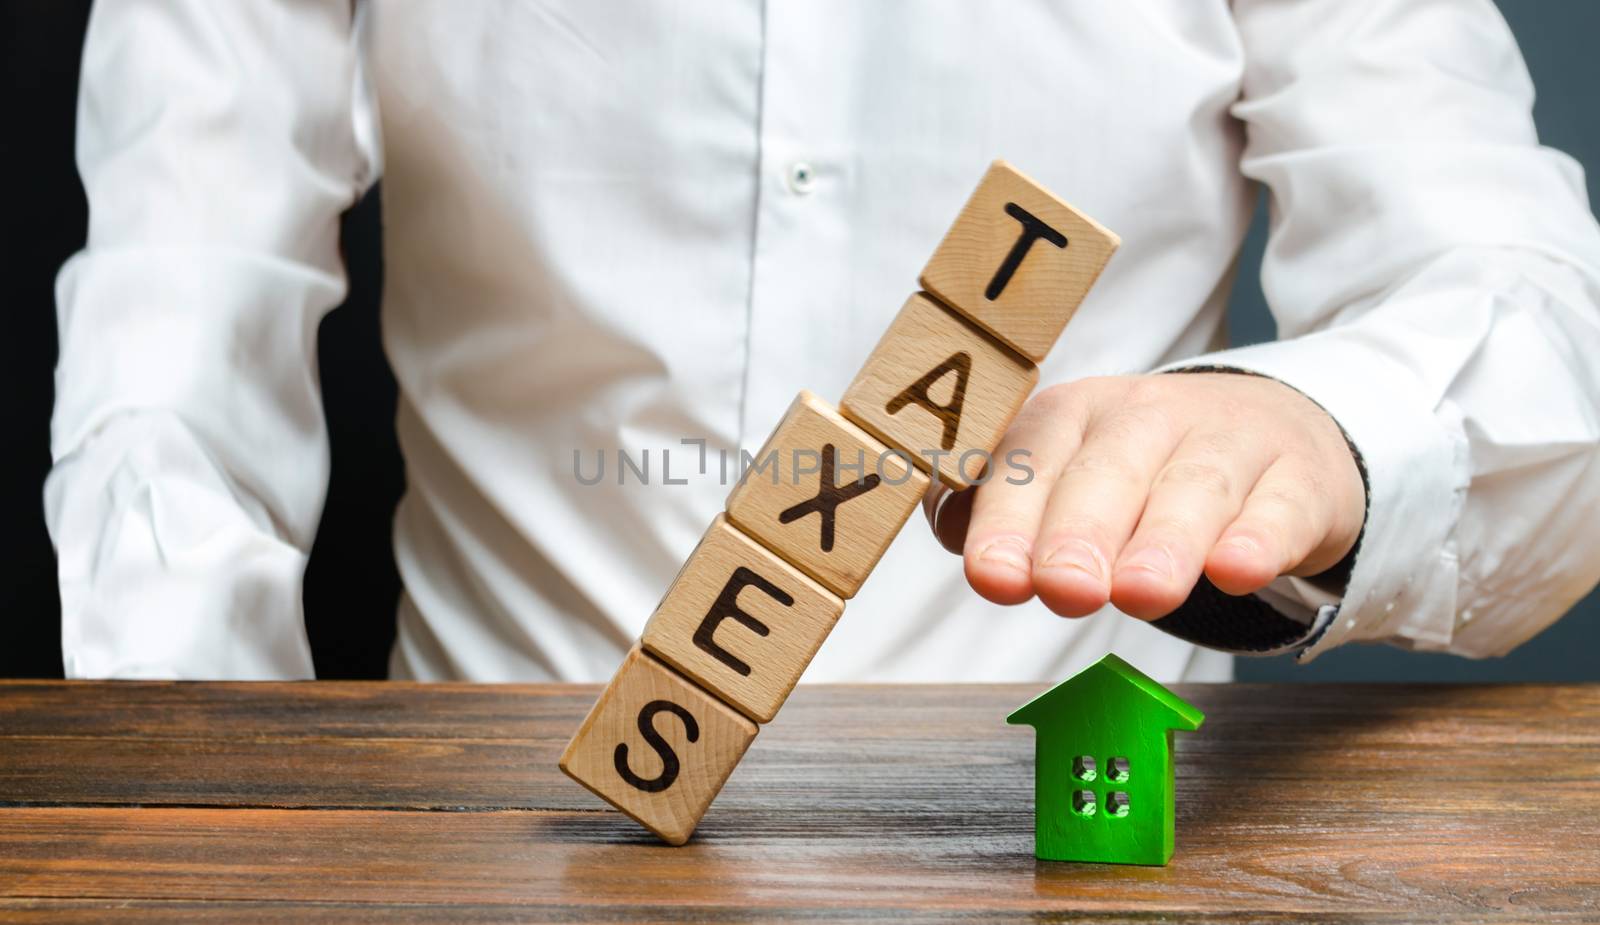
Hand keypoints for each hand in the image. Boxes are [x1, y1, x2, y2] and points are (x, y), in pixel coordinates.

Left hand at [935, 373, 1365, 619]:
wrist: (1275, 434)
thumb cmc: (1140, 474)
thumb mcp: (1066, 478)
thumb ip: (1005, 512)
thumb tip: (956, 536)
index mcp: (1072, 415)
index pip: (1030, 460)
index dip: (1007, 520)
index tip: (992, 578)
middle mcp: (1147, 417)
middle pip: (1109, 471)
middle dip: (1081, 533)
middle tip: (1065, 590)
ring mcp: (1230, 442)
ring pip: (1195, 488)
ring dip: (1165, 541)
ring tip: (1142, 595)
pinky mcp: (1299, 481)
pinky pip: (1279, 507)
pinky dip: (1259, 539)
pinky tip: (1239, 570)